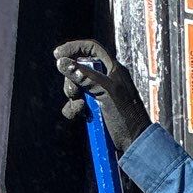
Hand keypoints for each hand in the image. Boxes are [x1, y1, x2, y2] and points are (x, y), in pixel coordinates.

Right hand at [54, 39, 150, 153]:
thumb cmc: (126, 116)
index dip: (74, 48)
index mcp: (114, 70)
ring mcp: (100, 95)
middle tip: (73, 92)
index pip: (92, 48)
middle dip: (71, 79)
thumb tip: (61, 62)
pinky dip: (74, 108)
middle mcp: (107, 79)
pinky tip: (78, 114)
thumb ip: (84, 75)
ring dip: (73, 96)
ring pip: (76, 87)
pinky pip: (78, 104)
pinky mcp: (96, 110)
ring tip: (80, 107)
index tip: (58, 55)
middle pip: (79, 68)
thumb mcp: (105, 91)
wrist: (134, 144)